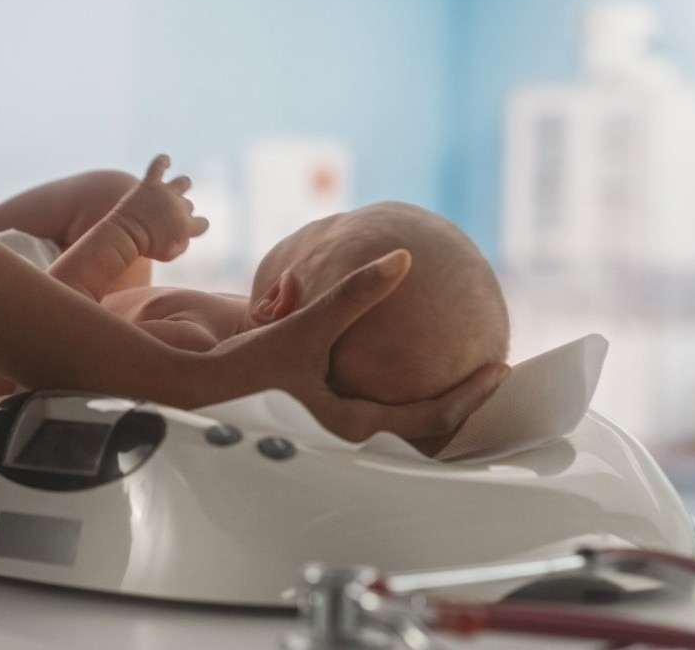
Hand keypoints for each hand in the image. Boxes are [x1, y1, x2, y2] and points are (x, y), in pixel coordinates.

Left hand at [109, 155, 208, 261]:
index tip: (187, 230)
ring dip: (182, 186)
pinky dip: (163, 160)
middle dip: (181, 211)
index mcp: (186, 225)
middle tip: (165, 220)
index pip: (203, 223)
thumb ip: (183, 245)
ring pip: (183, 182)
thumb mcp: (169, 255)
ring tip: (173, 191)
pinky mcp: (150, 183)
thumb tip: (186, 235)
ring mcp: (165, 193)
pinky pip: (158, 164)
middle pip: (189, 205)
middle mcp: (179, 206)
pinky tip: (166, 161)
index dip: (197, 227)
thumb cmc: (146, 247)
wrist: (124, 236)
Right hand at [203, 250, 508, 442]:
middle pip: (422, 427)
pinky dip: (389, 389)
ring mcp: (330, 431)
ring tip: (450, 369)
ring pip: (395, 419)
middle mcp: (349, 435)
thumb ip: (355, 294)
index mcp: (357, 424)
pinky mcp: (313, 419)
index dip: (473, 393)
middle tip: (486, 372)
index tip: (499, 369)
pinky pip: (367, 403)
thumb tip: (402, 259)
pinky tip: (386, 362)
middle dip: (457, 401)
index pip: (435, 417)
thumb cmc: (250, 369)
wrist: (195, 392)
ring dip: (424, 398)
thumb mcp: (308, 327)